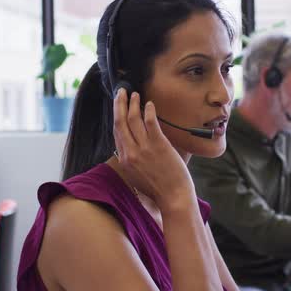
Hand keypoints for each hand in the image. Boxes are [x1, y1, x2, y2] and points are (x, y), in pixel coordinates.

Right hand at [112, 88, 195, 210]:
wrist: (173, 198)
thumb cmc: (159, 189)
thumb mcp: (137, 177)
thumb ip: (132, 162)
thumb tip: (131, 151)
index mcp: (124, 160)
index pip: (116, 133)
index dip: (116, 117)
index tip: (118, 107)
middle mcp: (130, 152)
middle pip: (120, 122)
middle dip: (119, 104)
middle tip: (121, 92)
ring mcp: (144, 148)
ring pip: (133, 119)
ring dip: (133, 104)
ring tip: (135, 94)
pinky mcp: (159, 145)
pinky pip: (151, 122)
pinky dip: (149, 111)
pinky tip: (150, 104)